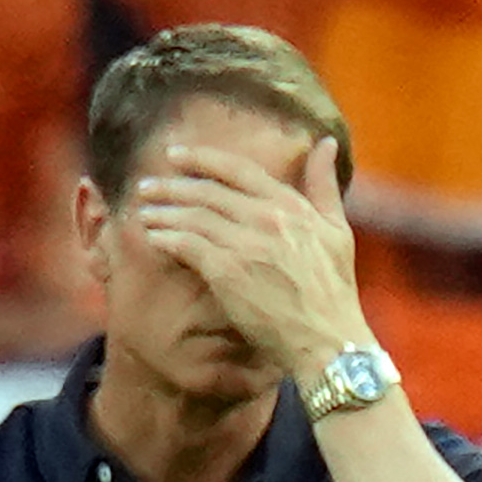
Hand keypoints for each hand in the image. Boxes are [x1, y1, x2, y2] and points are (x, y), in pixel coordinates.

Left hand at [134, 138, 372, 378]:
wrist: (327, 339)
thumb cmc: (334, 291)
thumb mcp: (338, 230)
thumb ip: (324, 184)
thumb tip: (326, 142)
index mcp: (292, 206)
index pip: (238, 170)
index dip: (201, 158)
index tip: (176, 155)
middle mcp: (267, 219)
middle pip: (207, 191)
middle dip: (171, 185)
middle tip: (147, 185)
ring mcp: (246, 244)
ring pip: (192, 216)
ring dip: (163, 211)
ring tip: (143, 211)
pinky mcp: (227, 272)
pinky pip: (186, 245)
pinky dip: (166, 238)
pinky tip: (153, 238)